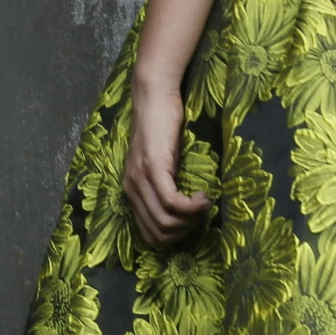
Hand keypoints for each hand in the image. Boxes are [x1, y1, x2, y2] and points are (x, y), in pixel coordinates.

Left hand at [122, 81, 210, 248]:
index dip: (175, 237)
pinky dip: (192, 207)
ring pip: (165, 222)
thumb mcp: (161, 163)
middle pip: (158, 233)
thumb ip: (163, 186)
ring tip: (204, 203)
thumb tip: (182, 212)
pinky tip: (204, 196)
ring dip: (191, 220)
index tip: (193, 221)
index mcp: (131, 192)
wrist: (154, 98)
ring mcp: (140, 179)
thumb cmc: (162, 127)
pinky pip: (172, 202)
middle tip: (202, 213)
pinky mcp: (153, 168)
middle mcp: (131, 189)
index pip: (149, 235)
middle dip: (185, 231)